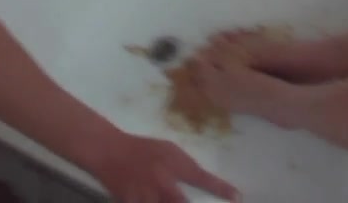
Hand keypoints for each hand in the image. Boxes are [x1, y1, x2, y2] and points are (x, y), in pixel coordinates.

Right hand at [89, 133, 239, 202]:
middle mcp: (162, 182)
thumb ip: (186, 167)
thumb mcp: (170, 150)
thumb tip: (202, 181)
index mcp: (174, 165)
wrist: (109, 151)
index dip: (221, 190)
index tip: (237, 198)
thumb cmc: (144, 149)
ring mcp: (145, 195)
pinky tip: (154, 202)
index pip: (202, 179)